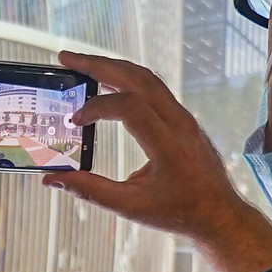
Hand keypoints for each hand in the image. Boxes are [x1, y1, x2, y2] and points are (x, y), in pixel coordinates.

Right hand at [44, 51, 271, 271]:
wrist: (219, 214)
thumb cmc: (179, 213)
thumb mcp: (131, 207)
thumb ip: (91, 191)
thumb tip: (52, 180)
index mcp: (167, 145)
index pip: (129, 107)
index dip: (97, 107)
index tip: (75, 121)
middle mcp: (179, 123)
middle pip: (136, 78)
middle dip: (98, 64)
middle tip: (66, 58)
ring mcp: (183, 117)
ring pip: (147, 77)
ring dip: (113, 66)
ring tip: (83, 64)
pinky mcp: (183, 117)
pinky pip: (155, 87)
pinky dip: (128, 78)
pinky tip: (109, 81)